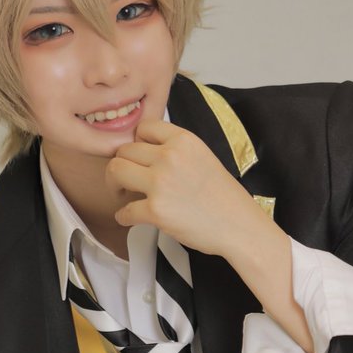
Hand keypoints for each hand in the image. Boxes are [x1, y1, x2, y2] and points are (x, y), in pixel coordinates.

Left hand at [105, 119, 263, 256]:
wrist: (239, 225)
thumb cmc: (224, 196)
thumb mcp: (203, 156)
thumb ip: (176, 150)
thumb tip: (146, 152)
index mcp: (183, 140)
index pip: (143, 127)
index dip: (137, 142)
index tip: (138, 157)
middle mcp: (169, 157)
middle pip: (124, 150)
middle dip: (121, 165)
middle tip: (125, 180)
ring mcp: (160, 183)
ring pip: (115, 171)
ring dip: (113, 184)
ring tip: (122, 194)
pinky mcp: (156, 211)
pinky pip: (124, 211)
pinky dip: (122, 216)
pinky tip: (129, 218)